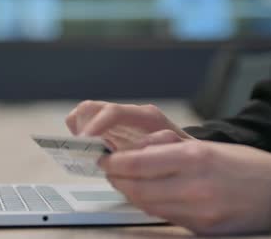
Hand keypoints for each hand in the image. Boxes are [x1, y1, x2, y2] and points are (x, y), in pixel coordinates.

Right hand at [65, 101, 193, 150]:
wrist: (190, 155)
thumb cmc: (182, 157)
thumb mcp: (172, 157)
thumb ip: (149, 157)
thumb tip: (123, 161)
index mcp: (147, 117)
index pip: (114, 112)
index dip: (96, 126)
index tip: (85, 141)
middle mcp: (130, 114)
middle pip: (91, 108)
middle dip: (80, 127)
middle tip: (80, 149)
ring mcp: (119, 120)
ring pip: (85, 115)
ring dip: (79, 133)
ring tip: (84, 152)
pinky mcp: (111, 129)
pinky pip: (87, 125)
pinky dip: (82, 137)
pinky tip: (90, 152)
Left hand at [99, 140, 270, 234]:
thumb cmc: (245, 164)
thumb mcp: (205, 146)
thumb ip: (168, 149)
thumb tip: (134, 152)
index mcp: (194, 158)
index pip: (138, 163)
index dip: (115, 163)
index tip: (106, 159)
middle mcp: (193, 186)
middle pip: (137, 188)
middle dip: (117, 179)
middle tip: (109, 171)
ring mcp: (198, 212)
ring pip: (147, 205)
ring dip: (130, 194)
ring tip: (125, 182)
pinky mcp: (201, 229)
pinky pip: (165, 218)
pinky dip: (151, 207)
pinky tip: (147, 197)